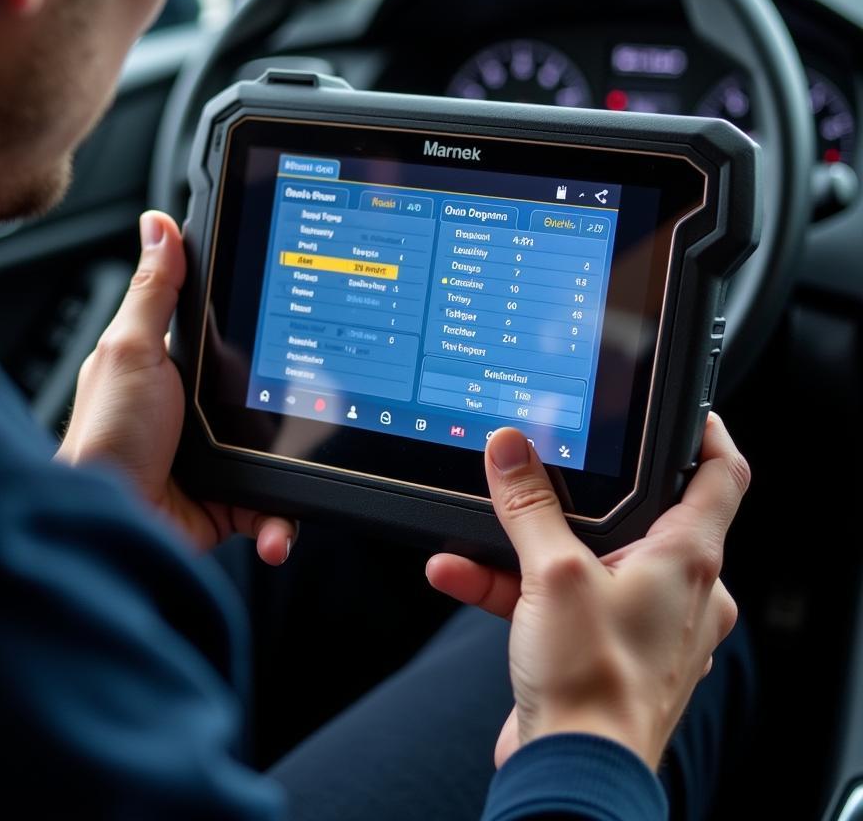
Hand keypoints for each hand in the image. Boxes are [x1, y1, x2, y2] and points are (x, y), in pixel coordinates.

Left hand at [57, 211, 297, 565]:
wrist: (108, 528)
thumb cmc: (106, 440)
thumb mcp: (131, 351)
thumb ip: (154, 292)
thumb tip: (158, 223)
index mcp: (174, 370)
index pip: (230, 339)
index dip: (259, 333)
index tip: (294, 328)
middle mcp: (199, 412)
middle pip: (266, 394)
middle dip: (290, 407)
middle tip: (302, 410)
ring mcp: (217, 458)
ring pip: (279, 452)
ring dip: (294, 468)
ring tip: (295, 475)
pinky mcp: (229, 502)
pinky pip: (272, 506)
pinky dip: (279, 522)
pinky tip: (275, 531)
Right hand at [426, 415, 748, 770]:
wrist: (571, 770)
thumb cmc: (594, 685)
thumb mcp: (552, 574)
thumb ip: (528, 505)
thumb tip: (511, 449)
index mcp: (688, 562)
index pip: (720, 476)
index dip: (704, 432)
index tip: (679, 408)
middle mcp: (675, 590)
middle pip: (637, 512)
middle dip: (580, 490)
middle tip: (551, 460)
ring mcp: (638, 620)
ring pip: (585, 556)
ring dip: (526, 542)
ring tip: (480, 523)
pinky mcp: (600, 647)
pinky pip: (556, 596)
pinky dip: (512, 583)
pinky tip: (458, 572)